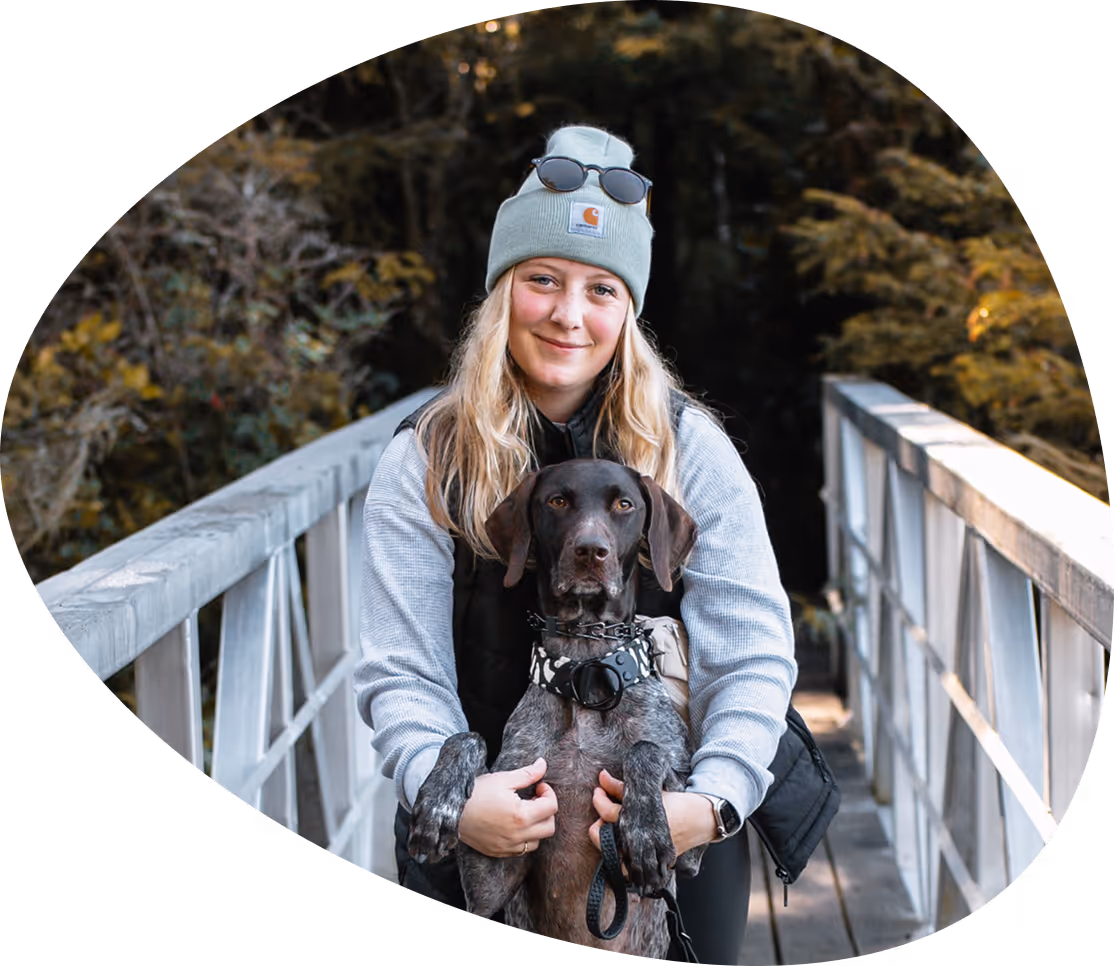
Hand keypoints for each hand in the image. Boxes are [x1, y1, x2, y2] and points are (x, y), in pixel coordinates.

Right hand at [457, 758, 558, 857]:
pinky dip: (524, 838)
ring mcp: (509, 847)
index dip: (548, 792)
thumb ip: (528, 773)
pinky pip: (522, 850)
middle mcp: (518, 835)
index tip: (538, 786)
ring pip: (537, 841)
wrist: (450, 812)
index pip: (551, 807)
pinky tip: (514, 824)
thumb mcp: (503, 779)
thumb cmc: (476, 793)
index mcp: (521, 815)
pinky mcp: (500, 852)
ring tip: (524, 812)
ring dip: (537, 826)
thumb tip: (543, 764)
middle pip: (549, 827)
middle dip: (546, 810)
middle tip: (533, 798)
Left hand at [588, 770, 718, 859]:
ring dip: (609, 852)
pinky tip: (621, 855)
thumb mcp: (649, 792)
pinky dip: (625, 867)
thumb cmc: (675, 803)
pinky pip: (634, 873)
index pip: (608, 812)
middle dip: (597, 831)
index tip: (598, 791)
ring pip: (619, 864)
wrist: (700, 818)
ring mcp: (648, 854)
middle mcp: (642, 838)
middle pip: (608, 841)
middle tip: (598, 822)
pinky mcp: (655, 864)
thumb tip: (602, 776)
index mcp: (639, 818)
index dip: (598, 800)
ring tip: (606, 839)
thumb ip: (622, 787)